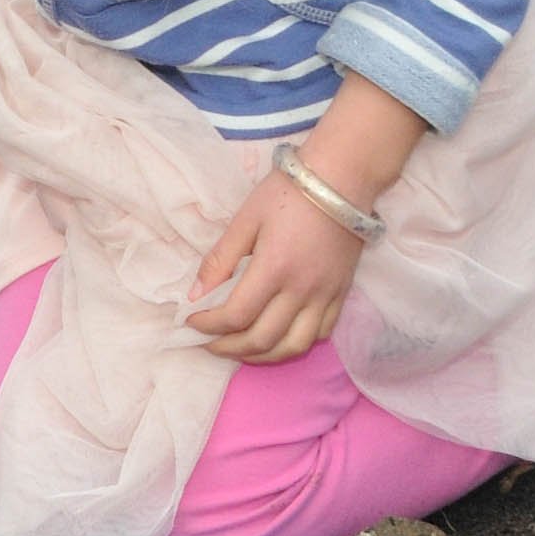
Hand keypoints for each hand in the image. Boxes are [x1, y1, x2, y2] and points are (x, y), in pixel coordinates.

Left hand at [184, 175, 362, 364]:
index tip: (191, 321)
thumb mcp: (245, 219)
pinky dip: (294, 344)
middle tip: (209, 342)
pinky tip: (276, 337)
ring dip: (262, 356)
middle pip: (262, 340)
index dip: (208, 325)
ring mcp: (325, 296)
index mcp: (274, 268)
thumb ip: (220, 260)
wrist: (342, 179)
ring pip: (293, 346)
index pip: (235, 315)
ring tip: (240, 348)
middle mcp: (302, 290)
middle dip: (228, 348)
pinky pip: (319, 334)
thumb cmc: (288, 193)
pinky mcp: (341, 294)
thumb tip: (194, 296)